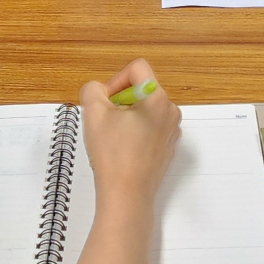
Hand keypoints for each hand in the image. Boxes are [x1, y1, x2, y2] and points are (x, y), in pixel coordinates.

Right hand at [79, 59, 181, 203]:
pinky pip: (150, 129)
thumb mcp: (93, 113)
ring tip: (113, 138)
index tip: (106, 102)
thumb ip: (92, 90)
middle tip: (106, 122)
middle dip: (120, 101)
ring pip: (145, 110)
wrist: (126, 195)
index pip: (137, 68)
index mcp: (158, 98)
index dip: (115, 80)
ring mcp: (171, 131)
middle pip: (142, 90)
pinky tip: (123, 150)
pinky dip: (135, 133)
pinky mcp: (167, 148)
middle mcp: (171, 112)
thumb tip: (98, 90)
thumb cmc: (113, 155)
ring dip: (127, 118)